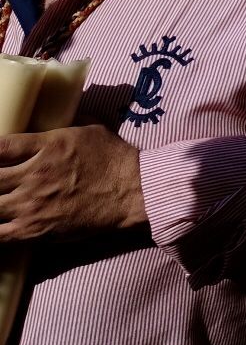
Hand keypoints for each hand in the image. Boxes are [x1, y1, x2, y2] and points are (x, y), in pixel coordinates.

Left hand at [0, 125, 146, 239]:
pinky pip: (0, 234)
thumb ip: (68, 122)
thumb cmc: (115, 158)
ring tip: (0, 200)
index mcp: (47, 146)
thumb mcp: (92, 129)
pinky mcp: (36, 229)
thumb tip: (60, 109)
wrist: (134, 191)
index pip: (0, 147)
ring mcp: (32, 204)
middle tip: (0, 181)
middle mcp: (34, 174)